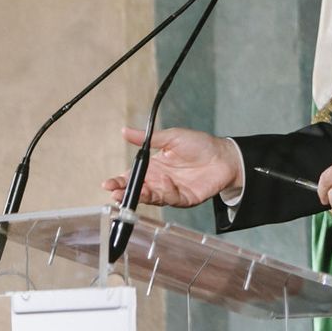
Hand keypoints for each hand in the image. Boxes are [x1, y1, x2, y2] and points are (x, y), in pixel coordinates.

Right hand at [102, 127, 242, 207]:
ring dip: (139, 197)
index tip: (107, 184)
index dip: (118, 182)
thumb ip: (148, 139)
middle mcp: (159, 181)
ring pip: (150, 197)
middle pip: (137, 190)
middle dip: (123, 193)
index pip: (131, 177)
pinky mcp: (184, 199)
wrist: (224, 155)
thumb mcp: (172, 137)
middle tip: (114, 193)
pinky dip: (162, 196)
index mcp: (153, 167)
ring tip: (127, 195)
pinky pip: (170, 199)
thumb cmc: (199, 144)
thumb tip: (124, 131)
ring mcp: (170, 191)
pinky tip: (157, 190)